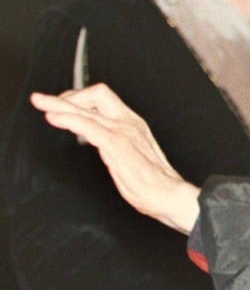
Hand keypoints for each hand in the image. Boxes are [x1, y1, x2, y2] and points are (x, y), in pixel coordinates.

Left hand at [30, 83, 199, 233]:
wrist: (169, 195)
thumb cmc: (153, 182)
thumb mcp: (134, 155)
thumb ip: (116, 144)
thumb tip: (98, 142)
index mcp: (133, 123)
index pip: (105, 98)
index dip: (81, 98)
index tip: (64, 105)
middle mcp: (129, 123)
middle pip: (96, 95)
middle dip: (67, 96)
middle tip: (46, 102)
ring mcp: (123, 132)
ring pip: (87, 109)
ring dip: (59, 105)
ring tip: (40, 103)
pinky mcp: (116, 144)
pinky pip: (88, 125)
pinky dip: (69, 119)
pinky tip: (54, 119)